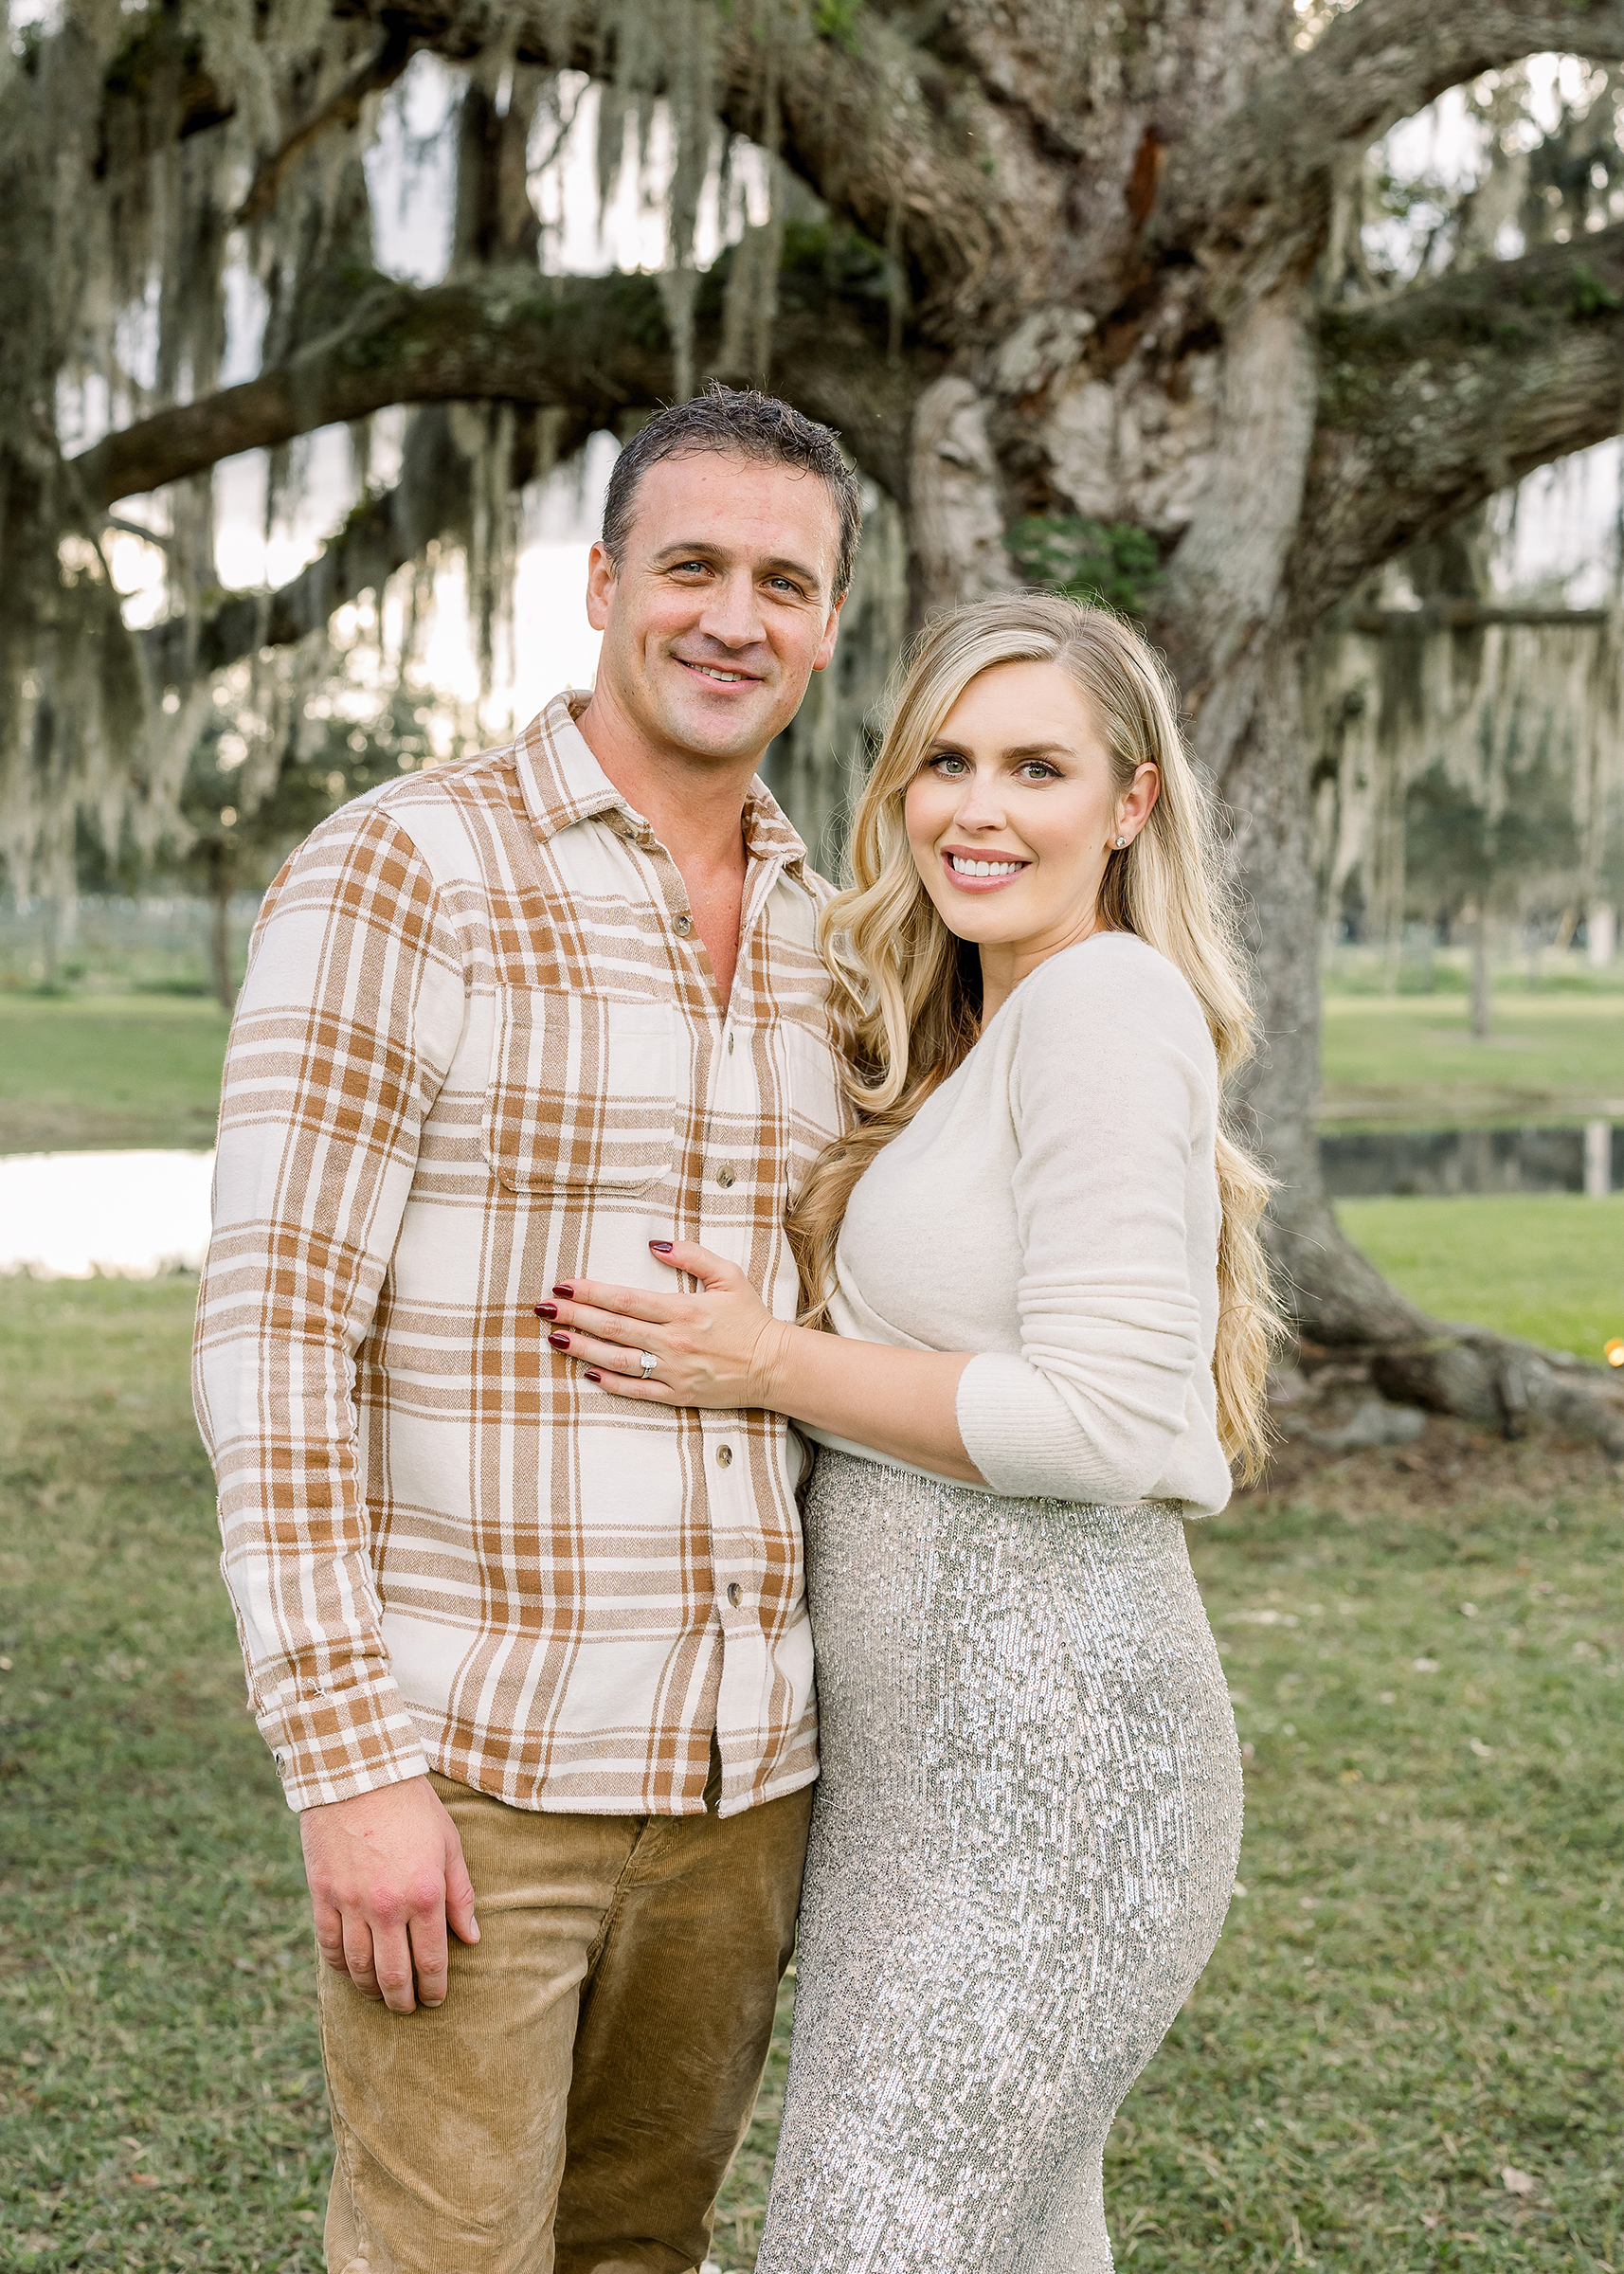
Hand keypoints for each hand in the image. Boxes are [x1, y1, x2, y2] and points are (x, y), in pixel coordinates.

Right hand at [300, 1775, 478, 2013]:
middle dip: (402, 2000)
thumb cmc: (412, 1807)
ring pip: (358, 1968)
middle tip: (408, 2008)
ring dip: (370, 1990)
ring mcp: (351, 1903)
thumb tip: (472, 1938)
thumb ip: (461, 1894)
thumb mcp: (449, 1844)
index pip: (432, 1961)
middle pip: (393, 1975)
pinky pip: (329, 1946)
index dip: (434, 1989)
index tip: (435, 2000)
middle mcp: (388, 1907)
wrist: (359, 1772)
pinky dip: (340, 1966)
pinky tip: (350, 1971)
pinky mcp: (323, 1895)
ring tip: (380, 1996)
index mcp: (425, 1894)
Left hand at [536, 1239, 792, 1409]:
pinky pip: (637, 1390)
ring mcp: (674, 1372)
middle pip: (614, 1328)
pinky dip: (610, 1382)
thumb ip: (692, 1255)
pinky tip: (587, 1372)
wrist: (775, 1366)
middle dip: (574, 1317)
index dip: (591, 1292)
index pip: (626, 1300)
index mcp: (683, 1310)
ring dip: (582, 1350)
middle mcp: (674, 1342)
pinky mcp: (678, 1396)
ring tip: (554, 1340)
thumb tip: (655, 1243)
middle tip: (543, 1309)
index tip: (563, 1285)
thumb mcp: (729, 1275)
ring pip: (618, 1360)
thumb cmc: (751, 1318)